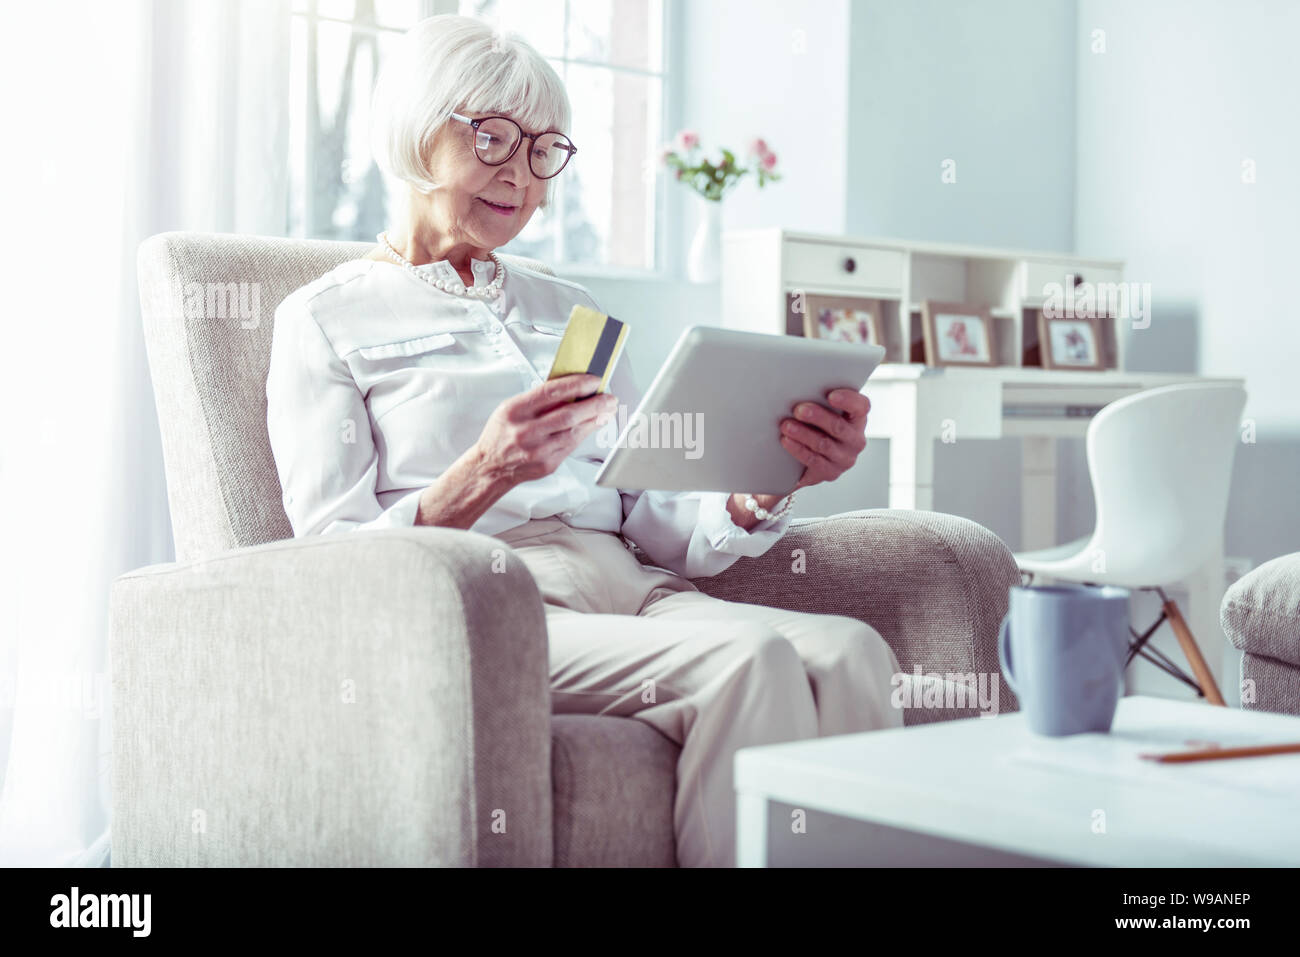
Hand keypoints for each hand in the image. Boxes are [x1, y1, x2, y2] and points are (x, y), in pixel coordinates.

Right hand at [473, 374, 616, 487]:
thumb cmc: (502, 434)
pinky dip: (586, 433)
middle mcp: (526, 431)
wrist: (491, 466)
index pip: (551, 392)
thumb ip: (538, 399)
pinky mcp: (548, 464)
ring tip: (607, 409)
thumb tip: (571, 387)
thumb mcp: (511, 408)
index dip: (576, 385)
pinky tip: (594, 424)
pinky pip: (572, 446)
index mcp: (515, 411)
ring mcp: (538, 450)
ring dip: (595, 419)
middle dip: (594, 404)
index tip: (593, 380)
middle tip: (609, 397)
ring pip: (574, 432)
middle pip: (568, 414)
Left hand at [777, 388, 870, 490]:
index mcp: (857, 419)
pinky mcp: (831, 472)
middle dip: (817, 416)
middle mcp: (855, 439)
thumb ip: (817, 399)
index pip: (861, 406)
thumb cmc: (814, 426)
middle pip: (839, 426)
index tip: (831, 395)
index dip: (848, 400)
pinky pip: (814, 461)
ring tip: (786, 425)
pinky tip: (786, 441)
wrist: (806, 460)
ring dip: (803, 434)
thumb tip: (795, 388)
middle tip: (798, 409)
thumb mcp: (820, 411)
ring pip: (824, 444)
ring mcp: (844, 458)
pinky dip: (798, 450)